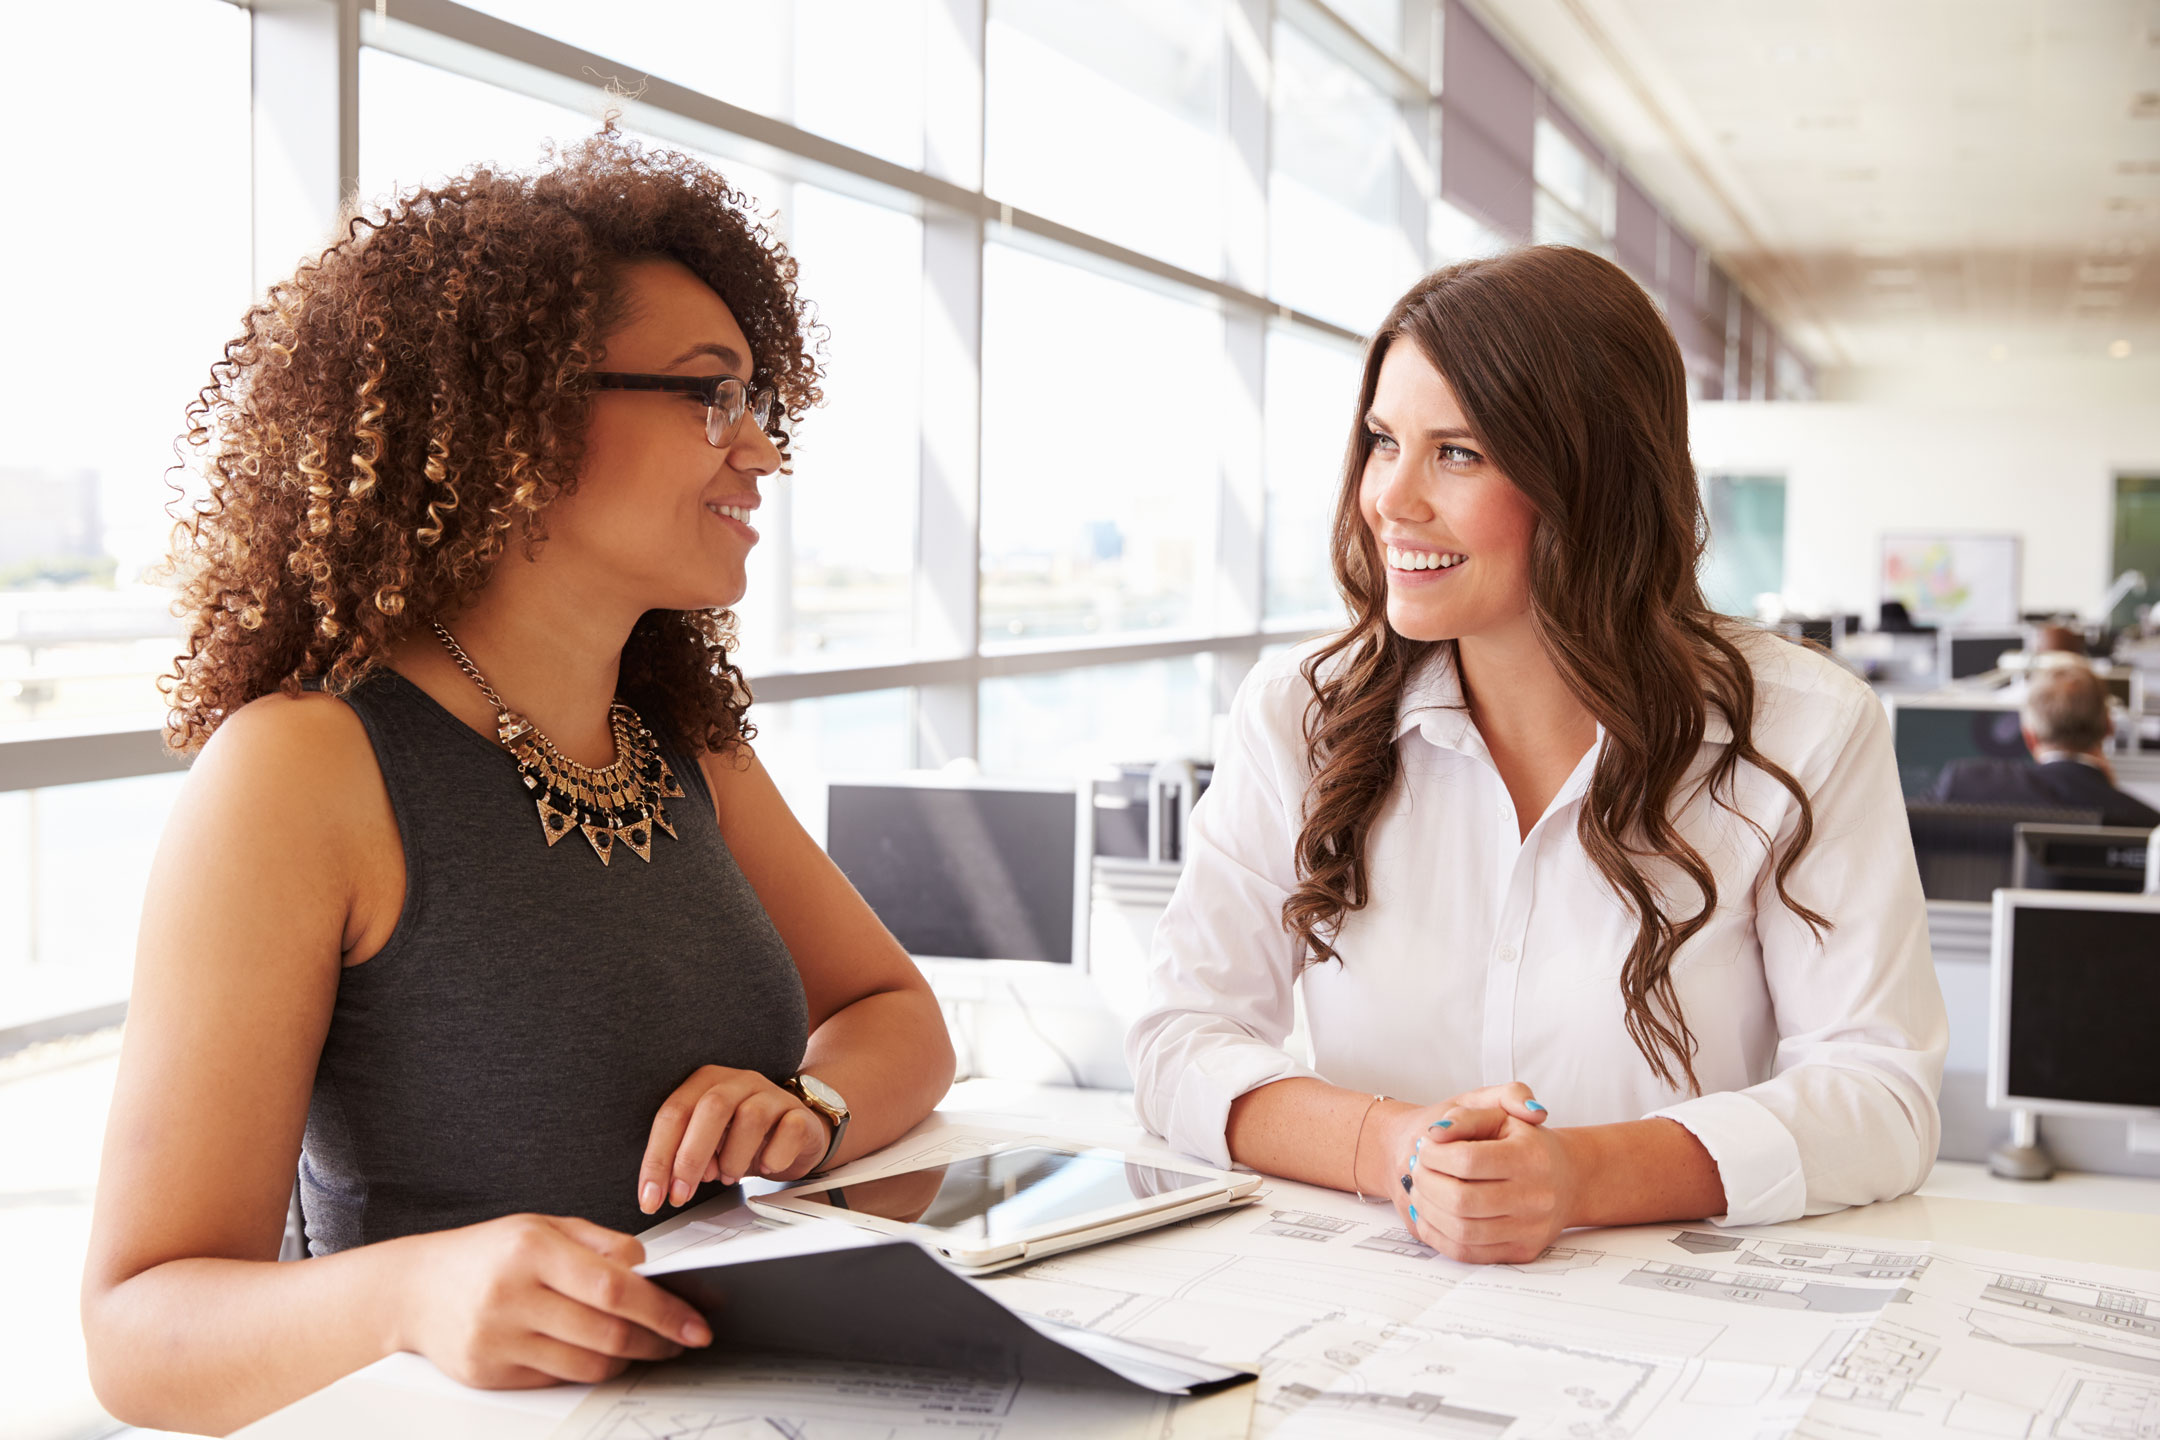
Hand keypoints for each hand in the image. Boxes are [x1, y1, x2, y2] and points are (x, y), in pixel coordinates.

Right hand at [399, 1213, 711, 1387]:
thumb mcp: (543, 1227)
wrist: (414, 1289)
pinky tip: (603, 1355)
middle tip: (685, 1338)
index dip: (663, 1309)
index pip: (614, 1287)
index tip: (696, 1321)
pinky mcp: (491, 1373)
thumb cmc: (488, 1253)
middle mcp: (512, 1295)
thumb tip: (653, 1268)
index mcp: (532, 1249)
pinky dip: (591, 1369)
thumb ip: (601, 1244)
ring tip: (649, 1346)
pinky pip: (560, 1379)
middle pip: (607, 1332)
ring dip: (630, 1360)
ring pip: (588, 1365)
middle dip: (658, 1340)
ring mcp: (498, 1339)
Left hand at [638, 1065, 829, 1213]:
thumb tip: (674, 1184)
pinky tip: (766, 1166)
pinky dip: (774, 1155)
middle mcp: (739, 1081)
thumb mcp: (708, 1144)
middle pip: (711, 1108)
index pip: (673, 1114)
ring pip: (751, 1117)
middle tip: (680, 1195)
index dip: (658, 1158)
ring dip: (733, 1158)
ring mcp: (772, 1094)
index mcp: (706, 1082)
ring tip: (729, 1177)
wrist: (794, 1132)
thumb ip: (687, 1157)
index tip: (651, 1196)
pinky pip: (789, 1130)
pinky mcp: (799, 1113)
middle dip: (690, 1158)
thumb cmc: (743, 1138)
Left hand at [1385, 1083, 1575, 1263]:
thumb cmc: (1526, 1143)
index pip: (1468, 1160)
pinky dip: (1438, 1235)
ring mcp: (1531, 1229)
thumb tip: (1434, 1132)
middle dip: (1426, 1183)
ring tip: (1419, 1191)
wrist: (1567, 1179)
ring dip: (1427, 1211)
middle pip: (1462, 1200)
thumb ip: (1466, 1116)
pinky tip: (1429, 1215)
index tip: (1423, 1148)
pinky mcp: (1522, 1251)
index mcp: (1531, 1156)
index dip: (1434, 1155)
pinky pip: (1469, 1253)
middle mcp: (1536, 1196)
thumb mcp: (1500, 1114)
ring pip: (1462, 1231)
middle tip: (1416, 1171)